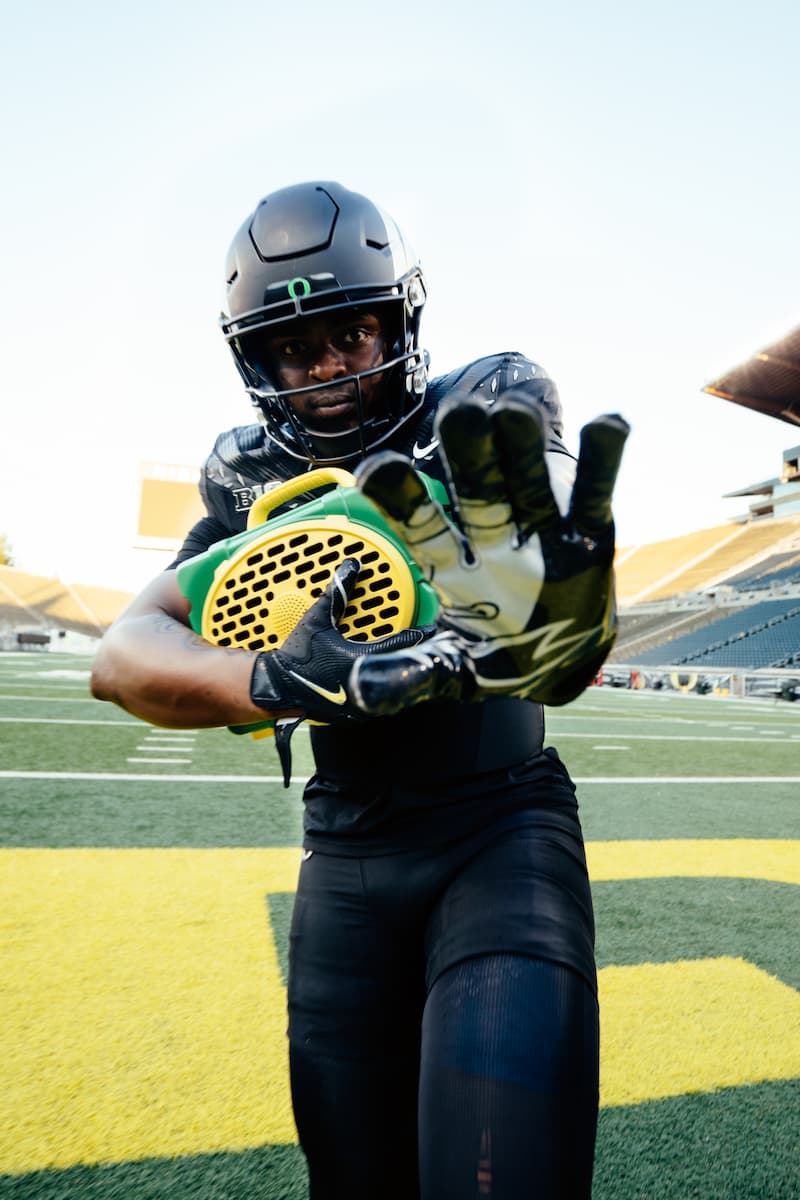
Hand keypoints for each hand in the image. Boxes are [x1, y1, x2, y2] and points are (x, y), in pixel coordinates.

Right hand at [250, 557, 430, 722]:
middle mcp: (364, 685)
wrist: (278, 688)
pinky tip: (393, 681)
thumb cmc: (297, 654)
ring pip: (392, 688)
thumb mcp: (317, 620)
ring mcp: (361, 704)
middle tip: (433, 645)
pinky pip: (380, 700)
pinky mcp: (356, 714)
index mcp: (359, 660)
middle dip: (417, 656)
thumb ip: (337, 592)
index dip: (418, 636)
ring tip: (416, 662)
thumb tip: (351, 565)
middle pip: (401, 669)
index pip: (399, 645)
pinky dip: (388, 688)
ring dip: (403, 674)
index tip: (433, 629)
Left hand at [350, 389, 628, 711]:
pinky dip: (603, 461)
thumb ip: (411, 676)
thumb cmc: (495, 655)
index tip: (375, 470)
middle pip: (477, 489)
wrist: (559, 659)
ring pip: (528, 481)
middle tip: (458, 414)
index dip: (400, 496)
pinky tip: (608, 423)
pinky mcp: (588, 531)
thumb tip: (361, 693)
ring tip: (516, 413)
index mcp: (449, 561)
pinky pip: (595, 493)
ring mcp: (540, 527)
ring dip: (524, 447)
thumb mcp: (450, 671)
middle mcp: (490, 533)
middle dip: (469, 454)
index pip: (421, 524)